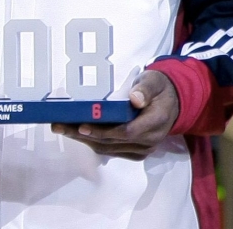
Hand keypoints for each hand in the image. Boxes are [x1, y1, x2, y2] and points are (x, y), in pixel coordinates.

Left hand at [52, 69, 179, 159]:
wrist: (172, 102)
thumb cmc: (159, 88)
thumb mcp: (155, 80)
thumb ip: (145, 88)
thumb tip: (134, 99)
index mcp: (156, 121)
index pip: (127, 131)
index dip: (104, 131)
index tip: (82, 126)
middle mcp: (150, 140)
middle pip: (112, 142)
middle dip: (84, 134)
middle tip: (60, 126)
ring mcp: (143, 149)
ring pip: (109, 148)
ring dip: (85, 140)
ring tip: (63, 128)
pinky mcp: (136, 152)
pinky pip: (112, 150)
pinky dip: (94, 142)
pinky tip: (78, 133)